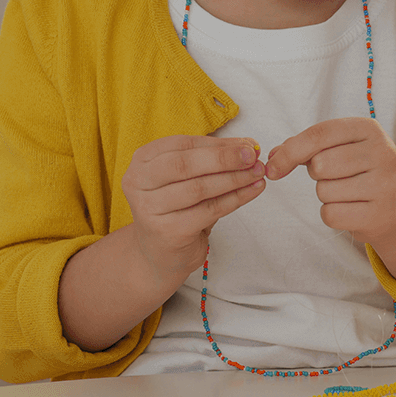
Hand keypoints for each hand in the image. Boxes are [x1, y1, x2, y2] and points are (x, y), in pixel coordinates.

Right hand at [120, 135, 264, 288]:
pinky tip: (252, 191)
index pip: (183, 145)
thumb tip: (248, 145)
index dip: (218, 144)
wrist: (159, 252)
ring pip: (199, 188)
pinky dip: (235, 199)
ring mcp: (150, 208)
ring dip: (234, 179)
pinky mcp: (167, 231)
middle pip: (186, 164)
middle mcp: (139, 182)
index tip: (247, 144)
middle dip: (224, 158)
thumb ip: (212, 159)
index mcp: (143, 161)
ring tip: (257, 173)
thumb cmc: (177, 209)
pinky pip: (209, 210)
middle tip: (252, 156)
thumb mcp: (189, 178)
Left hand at [263, 119, 395, 248]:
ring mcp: (384, 185)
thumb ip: (305, 146)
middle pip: (320, 165)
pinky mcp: (379, 214)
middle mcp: (382, 153)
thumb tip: (272, 158)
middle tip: (336, 176)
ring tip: (348, 192)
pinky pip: (331, 214)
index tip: (273, 167)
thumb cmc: (360, 171)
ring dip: (326, 195)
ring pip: (324, 191)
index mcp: (369, 129)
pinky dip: (331, 214)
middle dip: (317, 174)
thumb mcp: (340, 147)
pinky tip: (350, 209)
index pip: (319, 134)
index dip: (290, 151)